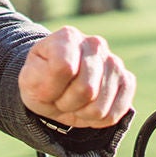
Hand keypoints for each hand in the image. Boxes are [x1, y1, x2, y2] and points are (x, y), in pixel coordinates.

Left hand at [18, 26, 134, 129]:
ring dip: (81, 112)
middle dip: (67, 102)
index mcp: (69, 37)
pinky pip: (114, 114)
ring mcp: (114, 62)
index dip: (52, 88)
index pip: (65, 68)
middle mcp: (95, 44)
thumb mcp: (29, 79)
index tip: (45, 86)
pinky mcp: (126, 81)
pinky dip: (96, 119)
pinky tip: (88, 107)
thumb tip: (69, 67)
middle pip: (86, 89)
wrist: (53, 88)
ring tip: (73, 101)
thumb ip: (43, 75)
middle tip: (60, 96)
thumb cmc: (40, 81)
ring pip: (100, 107)